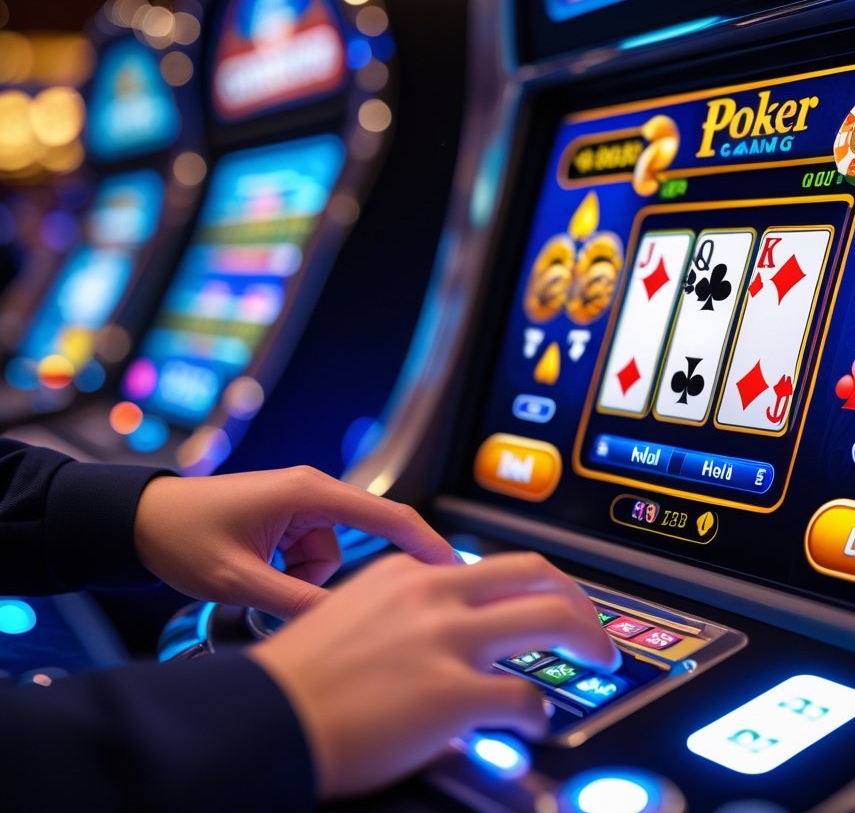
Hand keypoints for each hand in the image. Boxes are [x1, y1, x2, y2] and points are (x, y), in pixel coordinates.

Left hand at [133, 466, 456, 617]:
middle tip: (298, 593)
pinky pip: (312, 553)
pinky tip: (257, 573)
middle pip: (358, 541)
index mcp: (308, 493)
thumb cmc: (182, 536)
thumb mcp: (239, 580)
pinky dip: (292, 571)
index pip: (388, 515)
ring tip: (255, 579)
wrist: (138, 521)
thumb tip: (342, 624)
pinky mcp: (290, 516)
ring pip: (332, 555)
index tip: (455, 569)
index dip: (426, 543)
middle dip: (330, 576)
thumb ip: (296, 603)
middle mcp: (312, 490)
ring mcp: (301, 502)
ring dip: (303, 577)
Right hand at [247, 550, 619, 799]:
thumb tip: (440, 634)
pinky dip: (538, 714)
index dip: (526, 588)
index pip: (489, 566)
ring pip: (550, 620)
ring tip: (597, 661)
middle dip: (577, 600)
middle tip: (592, 628)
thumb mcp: (350, 615)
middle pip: (535, 576)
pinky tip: (531, 725)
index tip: (539, 605)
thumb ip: (402, 613)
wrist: (260, 718)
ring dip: (586, 641)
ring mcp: (446, 641)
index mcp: (406, 572)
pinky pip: (525, 698)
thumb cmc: (294, 680)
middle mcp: (433, 594)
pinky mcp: (452, 693)